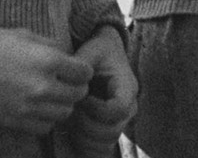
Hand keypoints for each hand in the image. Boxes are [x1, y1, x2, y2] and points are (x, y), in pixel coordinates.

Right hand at [0, 28, 92, 134]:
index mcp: (48, 61)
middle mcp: (43, 86)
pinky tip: (39, 106)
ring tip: (53, 94)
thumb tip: (68, 56)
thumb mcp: (25, 34)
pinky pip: (46, 127)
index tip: (78, 69)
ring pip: (64, 113)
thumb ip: (51, 46)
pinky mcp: (17, 121)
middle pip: (77, 95)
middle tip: (67, 81)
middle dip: (76, 87)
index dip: (83, 69)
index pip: (84, 73)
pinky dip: (47, 118)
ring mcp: (30, 107)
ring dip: (63, 104)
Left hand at [68, 26, 137, 156]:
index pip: (117, 109)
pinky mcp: (110, 128)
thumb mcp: (92, 50)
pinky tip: (74, 133)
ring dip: (84, 137)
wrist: (107, 54)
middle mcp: (129, 108)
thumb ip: (81, 62)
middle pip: (112, 131)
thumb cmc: (99, 51)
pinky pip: (102, 148)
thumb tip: (69, 78)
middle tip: (71, 110)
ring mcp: (121, 121)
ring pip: (106, 143)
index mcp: (127, 88)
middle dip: (86, 125)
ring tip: (71, 119)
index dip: (97, 109)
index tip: (81, 97)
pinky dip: (86, 147)